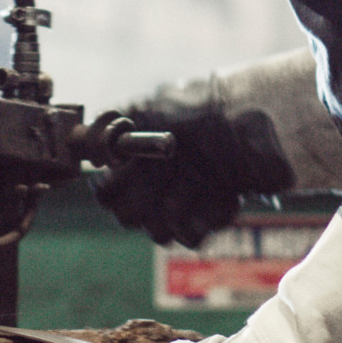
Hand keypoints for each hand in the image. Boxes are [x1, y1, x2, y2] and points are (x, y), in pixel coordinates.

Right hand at [91, 103, 294, 245]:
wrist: (253, 118)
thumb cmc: (200, 106)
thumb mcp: (150, 105)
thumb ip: (110, 128)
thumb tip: (88, 147)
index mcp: (136, 162)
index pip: (104, 193)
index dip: (109, 187)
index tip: (124, 171)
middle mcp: (155, 185)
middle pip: (128, 218)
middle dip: (142, 201)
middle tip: (163, 180)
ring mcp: (182, 204)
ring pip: (158, 231)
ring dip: (176, 206)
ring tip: (198, 182)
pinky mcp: (208, 218)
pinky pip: (192, 237)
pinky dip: (204, 218)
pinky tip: (221, 193)